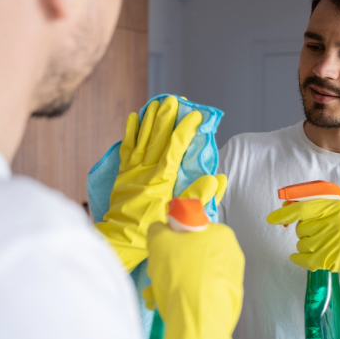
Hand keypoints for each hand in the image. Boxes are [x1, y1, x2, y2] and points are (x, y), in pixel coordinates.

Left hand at [95, 96, 200, 271]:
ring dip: (150, 119)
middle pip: (157, 138)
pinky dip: (130, 132)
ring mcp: (133, 170)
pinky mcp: (123, 174)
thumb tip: (216, 178)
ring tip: (156, 102)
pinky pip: (127, 149)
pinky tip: (133, 118)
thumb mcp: (180, 218)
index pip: (175, 147)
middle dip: (166, 117)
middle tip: (173, 100)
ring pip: (142, 139)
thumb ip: (199, 197)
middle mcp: (146, 170)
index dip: (186, 130)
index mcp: (162, 179)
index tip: (195, 116)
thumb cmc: (153, 229)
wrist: (122, 239)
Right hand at [143, 221, 243, 338]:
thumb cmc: (179, 271)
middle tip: (155, 275)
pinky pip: (202, 292)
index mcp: (222, 234)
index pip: (192, 230)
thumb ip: (158, 228)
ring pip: (195, 275)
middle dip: (170, 265)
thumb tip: (161, 229)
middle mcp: (232, 254)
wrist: (197, 318)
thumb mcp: (159, 240)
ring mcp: (233, 279)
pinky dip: (186, 296)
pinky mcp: (229, 300)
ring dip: (173, 282)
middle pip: (192, 254)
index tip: (160, 253)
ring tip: (156, 294)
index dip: (172, 240)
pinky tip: (170, 305)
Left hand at [267, 199, 339, 317]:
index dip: (285, 214)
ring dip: (306, 246)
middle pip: (301, 228)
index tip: (272, 219)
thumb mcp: (336, 213)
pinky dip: (298, 259)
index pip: (303, 209)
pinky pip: (303, 258)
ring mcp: (332, 241)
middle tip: (321, 234)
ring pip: (301, 244)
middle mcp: (333, 223)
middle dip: (305, 232)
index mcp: (334, 207)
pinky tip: (300, 258)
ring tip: (323, 245)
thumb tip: (285, 208)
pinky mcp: (329, 258)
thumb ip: (313, 209)